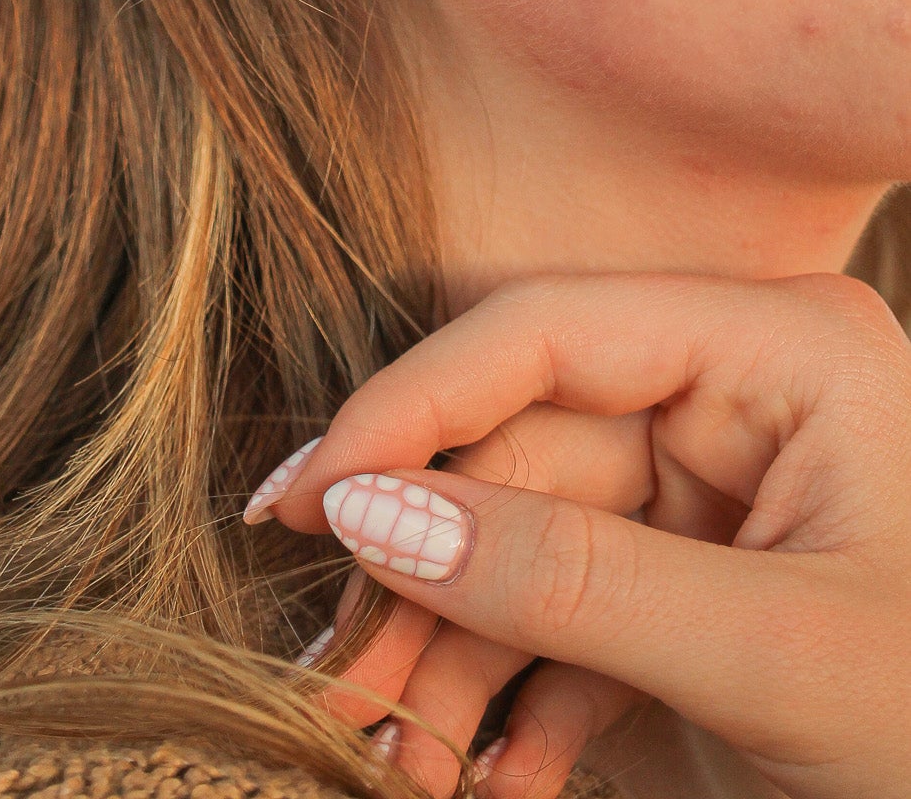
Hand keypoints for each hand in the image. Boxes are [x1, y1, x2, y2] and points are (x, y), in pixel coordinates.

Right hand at [244, 272, 910, 798]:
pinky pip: (569, 616)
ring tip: (399, 764)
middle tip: (340, 687)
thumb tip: (372, 511)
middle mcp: (734, 398)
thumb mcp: (771, 659)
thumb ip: (568, 580)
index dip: (412, 407)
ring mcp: (713, 493)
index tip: (309, 504)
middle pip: (518, 453)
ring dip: (453, 660)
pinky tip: (492, 777)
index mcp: (780, 351)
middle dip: (426, 580)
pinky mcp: (696, 586)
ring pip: (523, 544)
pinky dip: (518, 699)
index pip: (547, 333)